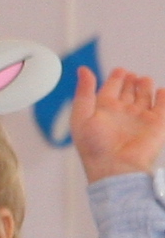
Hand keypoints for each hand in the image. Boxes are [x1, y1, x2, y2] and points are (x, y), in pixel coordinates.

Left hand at [69, 66, 164, 181]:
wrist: (116, 167)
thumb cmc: (95, 146)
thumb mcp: (81, 116)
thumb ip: (84, 92)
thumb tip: (83, 69)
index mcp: (104, 110)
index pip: (111, 89)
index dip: (115, 78)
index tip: (119, 70)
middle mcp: (123, 113)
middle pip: (129, 91)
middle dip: (130, 81)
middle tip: (130, 75)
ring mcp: (141, 117)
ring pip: (145, 96)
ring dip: (145, 86)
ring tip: (143, 80)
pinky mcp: (157, 124)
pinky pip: (162, 106)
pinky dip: (163, 97)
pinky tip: (160, 91)